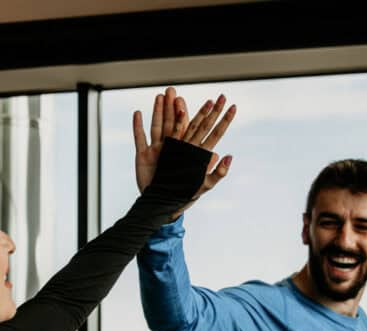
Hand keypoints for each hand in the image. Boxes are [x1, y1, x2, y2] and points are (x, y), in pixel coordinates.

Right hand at [133, 87, 235, 218]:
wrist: (164, 205)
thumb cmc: (185, 195)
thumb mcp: (204, 186)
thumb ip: (217, 173)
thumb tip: (228, 155)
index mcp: (191, 152)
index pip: (205, 130)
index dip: (213, 116)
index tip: (221, 101)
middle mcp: (176, 148)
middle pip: (180, 123)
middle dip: (179, 106)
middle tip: (179, 91)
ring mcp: (160, 150)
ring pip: (160, 126)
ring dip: (160, 111)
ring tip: (162, 95)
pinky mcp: (144, 157)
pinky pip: (140, 139)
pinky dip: (138, 127)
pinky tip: (138, 114)